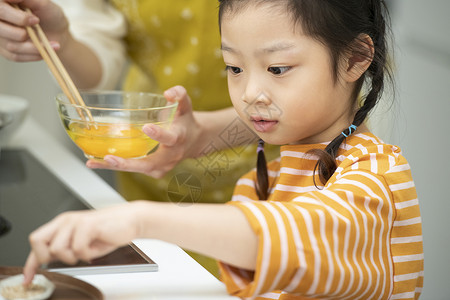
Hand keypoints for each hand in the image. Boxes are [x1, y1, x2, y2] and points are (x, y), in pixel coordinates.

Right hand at [0, 0, 68, 61]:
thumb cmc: (49, 15)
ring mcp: (1, 36)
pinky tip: (46, 51)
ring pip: (11, 45)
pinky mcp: (5, 50)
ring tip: (53, 44)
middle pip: (0, 27)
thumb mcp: (43, 3)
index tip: (35, 20)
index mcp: (4, 4)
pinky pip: (16, 56)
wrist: (57, 33)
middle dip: (22, 30)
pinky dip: (34, 55)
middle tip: (38, 25)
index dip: (16, 17)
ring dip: (34, 47)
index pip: (0, 9)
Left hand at [23, 203, 141, 284]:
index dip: (31, 263)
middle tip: (68, 258)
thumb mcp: (82, 241)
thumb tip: (49, 262)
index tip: (28, 278)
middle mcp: (66, 221)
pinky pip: (78, 249)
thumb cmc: (108, 231)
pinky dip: (87, 254)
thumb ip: (65, 248)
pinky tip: (95, 248)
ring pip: (58, 249)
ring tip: (87, 251)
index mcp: (62, 223)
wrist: (130, 220)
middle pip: (38, 242)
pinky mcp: (88, 225)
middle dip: (49, 257)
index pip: (37, 242)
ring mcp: (76, 222)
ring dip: (73, 257)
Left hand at [87, 85, 203, 177]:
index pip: (170, 138)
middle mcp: (171, 156)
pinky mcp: (154, 171)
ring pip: (139, 170)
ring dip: (116, 166)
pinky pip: (135, 170)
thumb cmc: (185, 121)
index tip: (147, 128)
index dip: (159, 134)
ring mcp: (162, 166)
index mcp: (179, 138)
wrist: (195, 141)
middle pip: (149, 164)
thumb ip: (179, 94)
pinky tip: (96, 161)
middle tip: (109, 157)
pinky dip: (116, 166)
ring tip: (93, 162)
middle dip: (129, 163)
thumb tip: (168, 92)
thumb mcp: (185, 105)